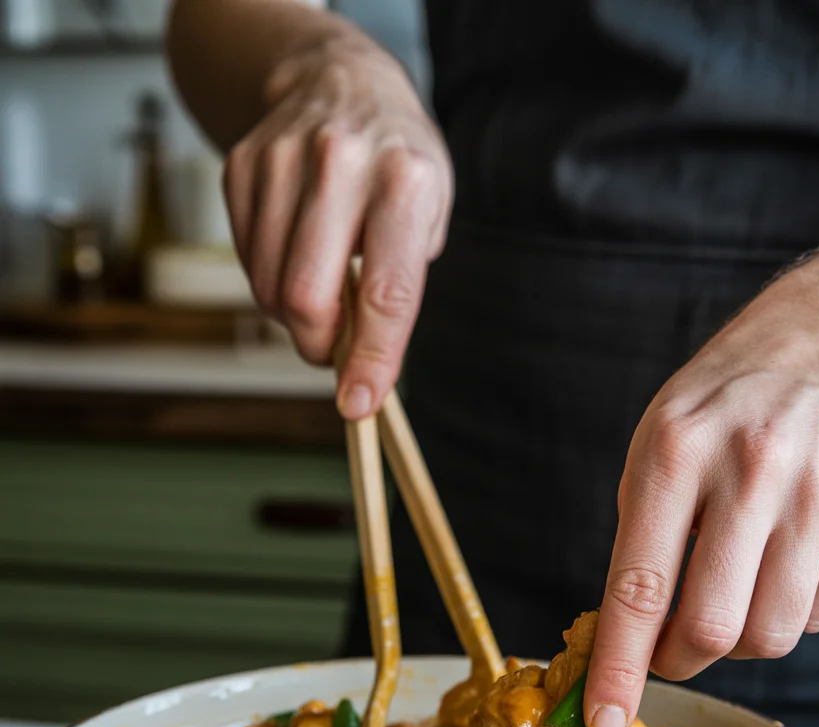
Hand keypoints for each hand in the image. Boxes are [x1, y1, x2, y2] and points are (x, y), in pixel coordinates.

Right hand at [223, 32, 452, 417]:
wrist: (340, 82)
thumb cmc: (396, 164)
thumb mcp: (429, 214)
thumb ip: (400, 285)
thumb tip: (360, 362)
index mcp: (404, 182)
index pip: (386, 295)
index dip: (371, 360)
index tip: (358, 404)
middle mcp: (341, 165)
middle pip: (307, 297)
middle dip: (318, 346)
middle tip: (333, 352)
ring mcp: (283, 161)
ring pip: (267, 286)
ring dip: (291, 317)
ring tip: (320, 295)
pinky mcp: (242, 166)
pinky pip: (245, 259)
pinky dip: (268, 281)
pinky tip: (294, 257)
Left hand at [585, 231, 818, 726]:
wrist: (818, 350)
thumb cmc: (718, 409)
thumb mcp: (652, 450)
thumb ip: (639, 545)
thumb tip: (624, 647)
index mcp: (677, 453)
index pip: (641, 586)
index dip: (621, 667)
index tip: (604, 722)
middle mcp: (753, 472)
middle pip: (714, 626)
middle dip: (680, 659)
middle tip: (669, 649)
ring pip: (772, 634)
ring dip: (737, 639)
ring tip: (728, 591)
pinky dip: (787, 609)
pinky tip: (778, 561)